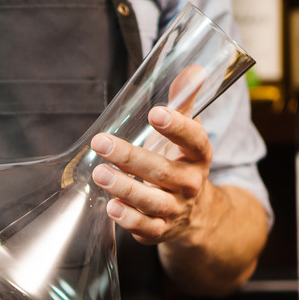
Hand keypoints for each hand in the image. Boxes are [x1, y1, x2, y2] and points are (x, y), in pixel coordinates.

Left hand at [90, 105, 211, 245]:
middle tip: (101, 143)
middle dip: (130, 157)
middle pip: (162, 171)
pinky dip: (128, 219)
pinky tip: (111, 207)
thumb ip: (185, 102)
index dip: (178, 127)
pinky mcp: (159, 230)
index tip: (157, 112)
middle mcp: (190, 184)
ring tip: (100, 173)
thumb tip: (193, 69)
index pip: (194, 140)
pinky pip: (145, 227)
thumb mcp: (187, 134)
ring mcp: (175, 209)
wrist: (197, 215)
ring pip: (151, 201)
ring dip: (124, 188)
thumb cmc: (182, 164)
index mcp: (199, 156)